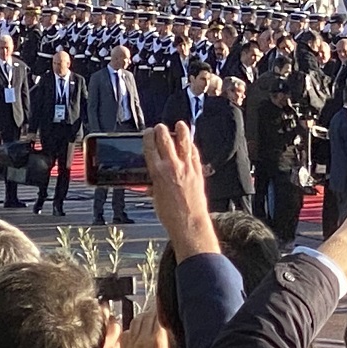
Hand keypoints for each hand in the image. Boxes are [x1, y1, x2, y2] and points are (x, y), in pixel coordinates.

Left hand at [113, 305, 170, 347]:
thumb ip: (167, 341)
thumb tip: (168, 328)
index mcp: (157, 341)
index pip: (160, 317)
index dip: (162, 308)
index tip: (165, 304)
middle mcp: (143, 338)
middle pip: (148, 315)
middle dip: (154, 310)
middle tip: (158, 309)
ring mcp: (132, 340)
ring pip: (137, 319)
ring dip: (144, 316)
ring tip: (148, 317)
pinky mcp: (123, 344)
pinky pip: (128, 329)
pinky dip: (133, 326)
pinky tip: (138, 330)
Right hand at [143, 123, 218, 259]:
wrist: (189, 223)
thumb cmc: (169, 215)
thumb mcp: (155, 198)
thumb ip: (153, 185)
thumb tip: (150, 182)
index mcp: (158, 172)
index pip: (151, 148)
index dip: (148, 137)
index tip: (148, 132)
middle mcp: (172, 166)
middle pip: (166, 140)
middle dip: (161, 131)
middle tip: (160, 127)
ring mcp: (187, 168)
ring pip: (184, 143)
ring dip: (181, 131)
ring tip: (180, 124)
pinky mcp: (198, 172)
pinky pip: (195, 154)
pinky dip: (191, 147)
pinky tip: (190, 143)